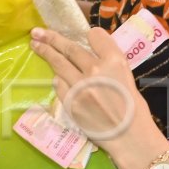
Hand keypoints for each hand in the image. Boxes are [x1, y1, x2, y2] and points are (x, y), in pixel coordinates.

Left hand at [29, 26, 164, 168]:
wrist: (129, 136)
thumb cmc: (133, 108)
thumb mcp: (127, 77)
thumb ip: (109, 64)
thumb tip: (90, 55)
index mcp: (114, 61)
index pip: (95, 35)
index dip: (90, 35)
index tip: (85, 36)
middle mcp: (95, 70)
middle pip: (70, 47)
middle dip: (51, 38)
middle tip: (37, 32)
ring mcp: (80, 86)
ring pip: (58, 63)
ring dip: (45, 52)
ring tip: (34, 44)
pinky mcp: (70, 102)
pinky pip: (59, 85)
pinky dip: (58, 80)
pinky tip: (57, 78)